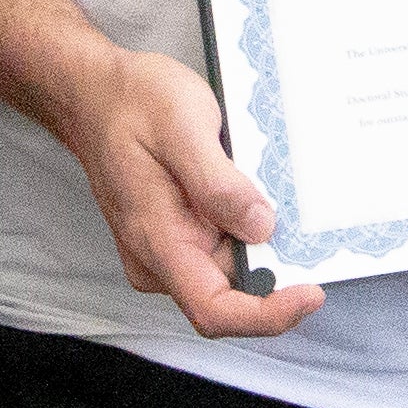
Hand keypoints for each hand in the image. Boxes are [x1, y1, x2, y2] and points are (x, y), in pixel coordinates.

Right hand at [57, 41, 320, 339]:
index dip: (268, 314)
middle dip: (275, 264)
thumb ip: (219, 184)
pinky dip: (249, 227)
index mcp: (158, 241)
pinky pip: (224, 247)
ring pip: (233, 269)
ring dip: (264, 240)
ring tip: (270, 183)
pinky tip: (254, 188)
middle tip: (303, 214)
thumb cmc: (132, 103)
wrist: (96, 93)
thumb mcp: (182, 126)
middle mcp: (160, 260)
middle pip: (233, 292)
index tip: (311, 292)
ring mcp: (168, 251)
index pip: (215, 310)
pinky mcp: (179, 236)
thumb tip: (261, 227)